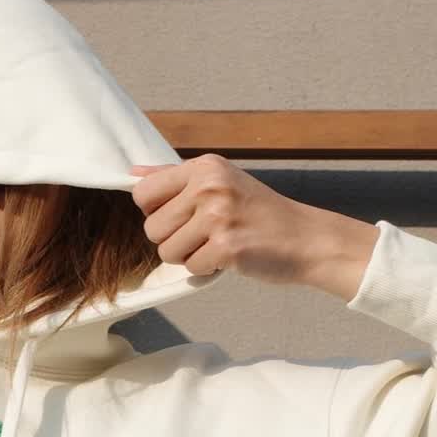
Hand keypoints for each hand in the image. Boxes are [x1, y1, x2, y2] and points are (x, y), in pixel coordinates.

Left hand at [129, 155, 376, 295]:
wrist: (305, 237)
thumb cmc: (259, 212)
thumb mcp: (220, 182)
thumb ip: (174, 177)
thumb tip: (132, 172)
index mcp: (204, 167)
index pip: (143, 192)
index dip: (154, 213)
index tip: (179, 217)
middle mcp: (209, 186)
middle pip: (151, 228)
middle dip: (173, 240)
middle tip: (204, 235)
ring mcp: (218, 216)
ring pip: (167, 251)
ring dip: (188, 257)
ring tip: (216, 245)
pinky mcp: (227, 247)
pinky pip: (191, 268)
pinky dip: (206, 269)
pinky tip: (228, 257)